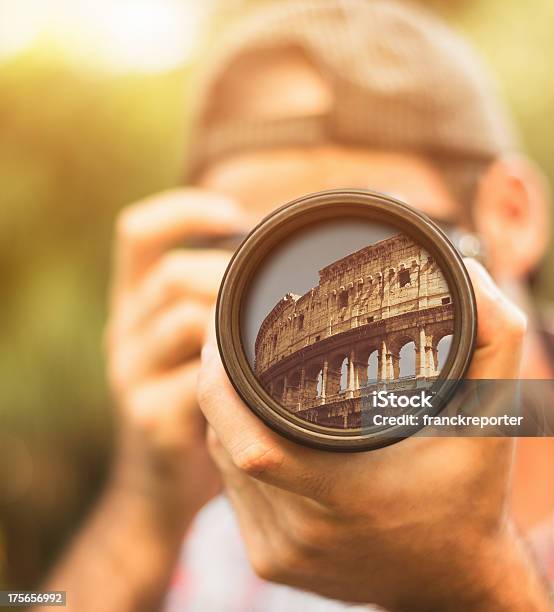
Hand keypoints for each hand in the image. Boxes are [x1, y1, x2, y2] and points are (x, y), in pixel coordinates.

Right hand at [106, 188, 247, 532]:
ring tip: (270, 344)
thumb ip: (217, 306)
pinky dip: (233, 379)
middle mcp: (124, 331)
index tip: (235, 217)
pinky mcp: (148, 417)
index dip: (183, 212)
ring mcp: (130, 374)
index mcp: (134, 304)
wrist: (159, 485)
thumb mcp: (193, 346)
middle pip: (171, 275)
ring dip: (235, 327)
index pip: (137, 233)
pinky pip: (196, 382)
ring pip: (184, 321)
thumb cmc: (193, 401)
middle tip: (274, 296)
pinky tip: (256, 389)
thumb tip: (283, 264)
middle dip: (230, 279)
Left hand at [198, 260, 553, 609]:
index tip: (224, 332)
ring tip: (243, 375)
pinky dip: (234, 450)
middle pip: (226, 444)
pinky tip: (252, 425)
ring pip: (223, 466)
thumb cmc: (469, 498)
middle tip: (231, 339)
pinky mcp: (270, 561)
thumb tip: (466, 269)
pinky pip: (232, 491)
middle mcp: (299, 535)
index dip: (219, 384)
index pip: (249, 442)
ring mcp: (279, 554)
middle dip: (219, 386)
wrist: (455, 580)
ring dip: (226, 417)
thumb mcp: (493, 416)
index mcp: (343, 497)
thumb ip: (495, 339)